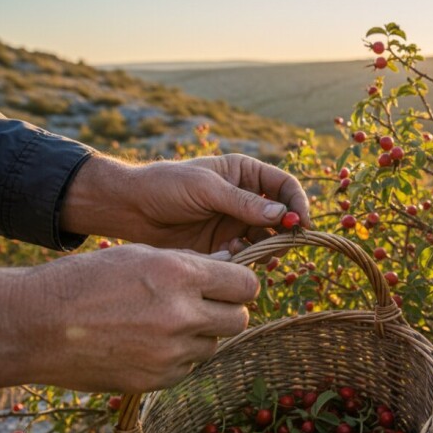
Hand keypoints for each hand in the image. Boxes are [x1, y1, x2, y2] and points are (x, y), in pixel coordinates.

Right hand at [0, 245, 256, 393]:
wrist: (36, 325)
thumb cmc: (86, 280)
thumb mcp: (140, 255)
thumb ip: (189, 261)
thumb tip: (229, 261)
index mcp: (181, 274)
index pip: (246, 285)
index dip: (239, 284)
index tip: (230, 285)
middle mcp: (182, 314)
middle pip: (239, 318)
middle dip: (227, 310)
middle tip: (204, 305)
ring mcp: (171, 351)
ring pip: (214, 344)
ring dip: (201, 334)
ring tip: (166, 322)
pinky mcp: (157, 378)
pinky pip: (189, 366)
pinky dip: (179, 356)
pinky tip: (149, 342)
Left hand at [61, 154, 310, 252]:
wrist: (130, 209)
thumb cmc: (166, 186)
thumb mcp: (205, 188)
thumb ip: (243, 202)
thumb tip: (283, 214)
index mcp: (245, 174)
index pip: (284, 185)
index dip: (297, 203)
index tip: (301, 223)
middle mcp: (245, 198)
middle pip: (281, 216)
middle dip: (285, 231)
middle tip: (282, 245)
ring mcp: (235, 223)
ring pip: (267, 239)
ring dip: (266, 248)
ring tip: (254, 253)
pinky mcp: (223, 245)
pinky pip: (246, 255)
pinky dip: (244, 258)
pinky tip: (229, 254)